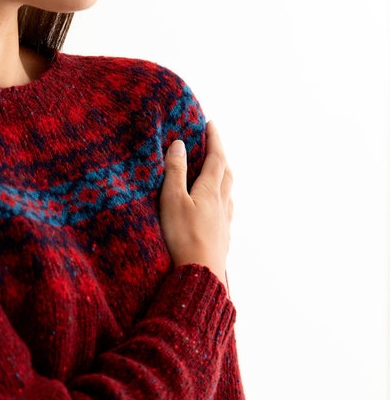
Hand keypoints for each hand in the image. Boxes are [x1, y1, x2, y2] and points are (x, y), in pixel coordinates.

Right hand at [159, 121, 232, 285]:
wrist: (200, 274)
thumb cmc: (183, 237)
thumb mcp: (172, 200)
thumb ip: (175, 172)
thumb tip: (179, 144)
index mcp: (210, 191)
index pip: (215, 158)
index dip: (214, 139)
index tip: (210, 124)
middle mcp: (222, 203)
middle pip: (226, 173)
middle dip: (220, 156)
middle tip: (213, 146)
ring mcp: (224, 221)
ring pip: (228, 193)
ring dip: (223, 177)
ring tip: (215, 173)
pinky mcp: (222, 237)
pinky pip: (226, 211)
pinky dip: (222, 200)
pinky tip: (217, 208)